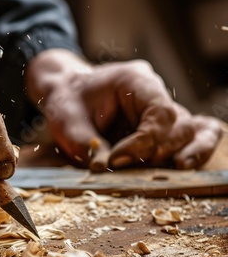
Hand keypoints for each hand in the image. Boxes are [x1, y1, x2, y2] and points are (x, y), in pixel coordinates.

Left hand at [26, 49, 220, 170]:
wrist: (66, 95)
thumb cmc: (67, 102)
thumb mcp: (67, 121)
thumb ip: (85, 144)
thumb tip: (104, 169)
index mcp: (135, 80)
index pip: (159, 111)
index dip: (145, 141)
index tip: (116, 159)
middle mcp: (155, 94)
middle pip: (181, 126)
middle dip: (158, 152)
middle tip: (125, 166)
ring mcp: (161, 111)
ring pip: (190, 135)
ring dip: (175, 157)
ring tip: (152, 176)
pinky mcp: (160, 129)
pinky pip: (189, 138)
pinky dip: (191, 153)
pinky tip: (179, 168)